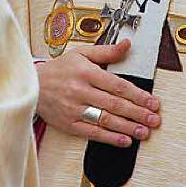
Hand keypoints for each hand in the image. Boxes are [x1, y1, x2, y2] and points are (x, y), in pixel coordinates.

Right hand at [36, 40, 160, 146]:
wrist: (31, 84)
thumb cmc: (58, 69)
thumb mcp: (81, 54)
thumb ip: (106, 52)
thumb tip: (128, 45)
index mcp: (85, 72)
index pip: (118, 85)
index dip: (138, 95)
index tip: (153, 102)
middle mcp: (80, 91)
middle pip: (115, 104)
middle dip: (138, 113)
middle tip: (155, 120)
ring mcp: (74, 109)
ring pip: (105, 120)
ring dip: (127, 127)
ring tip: (144, 132)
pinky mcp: (68, 124)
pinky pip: (92, 133)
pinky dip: (110, 138)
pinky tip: (125, 141)